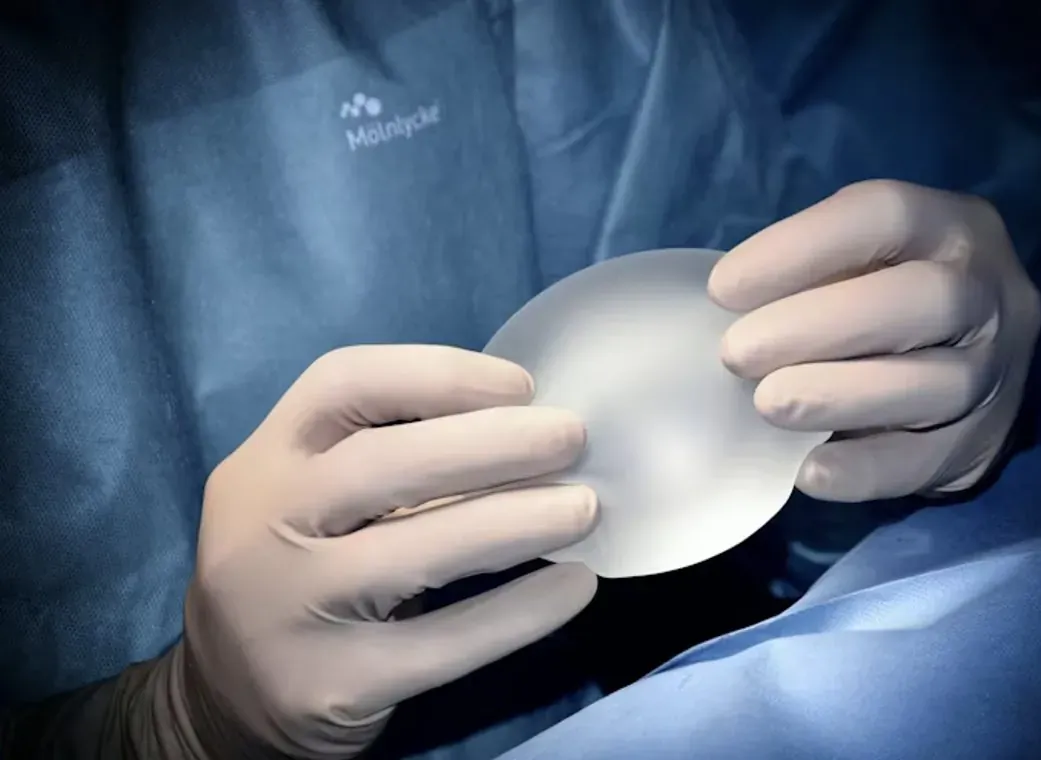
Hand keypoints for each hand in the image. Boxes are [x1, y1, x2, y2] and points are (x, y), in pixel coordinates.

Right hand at [162, 345, 598, 758]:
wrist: (228, 698)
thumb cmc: (299, 568)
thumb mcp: (311, 498)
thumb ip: (386, 458)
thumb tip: (523, 425)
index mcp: (266, 459)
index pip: (343, 383)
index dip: (439, 374)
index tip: (521, 385)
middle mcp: (263, 526)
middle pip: (384, 462)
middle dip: (493, 443)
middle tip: (572, 439)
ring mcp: (291, 610)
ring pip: (418, 551)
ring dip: (517, 521)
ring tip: (584, 509)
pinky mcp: (332, 685)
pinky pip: (445, 644)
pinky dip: (520, 612)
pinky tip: (574, 587)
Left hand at [709, 180, 1040, 501]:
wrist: (972, 368)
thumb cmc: (887, 297)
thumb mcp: (866, 259)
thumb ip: (815, 270)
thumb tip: (726, 305)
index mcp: (952, 226)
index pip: (886, 216)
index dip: (801, 248)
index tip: (723, 289)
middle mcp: (990, 291)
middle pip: (922, 299)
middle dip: (817, 327)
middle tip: (737, 354)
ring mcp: (998, 371)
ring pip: (935, 383)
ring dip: (838, 395)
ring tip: (766, 405)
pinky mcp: (983, 443)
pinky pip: (927, 461)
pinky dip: (863, 469)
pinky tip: (808, 471)